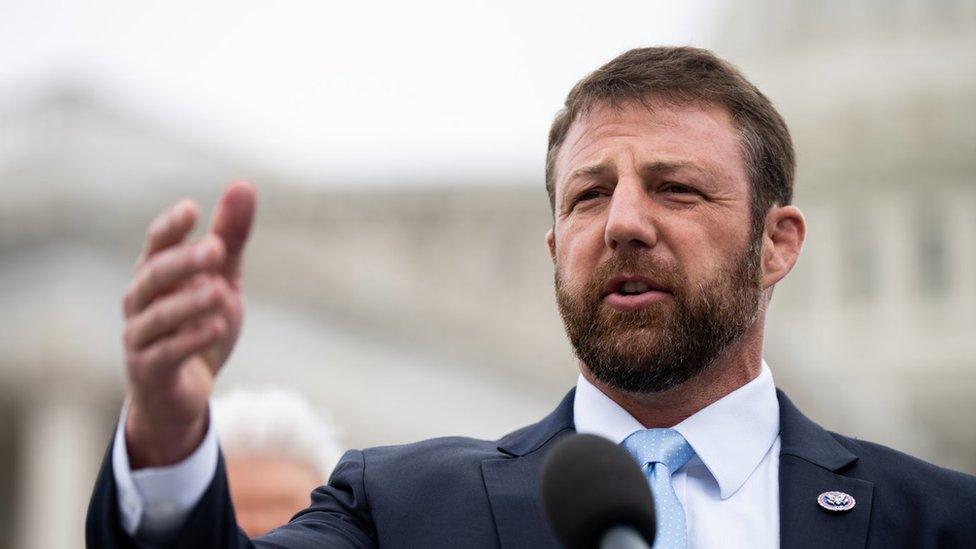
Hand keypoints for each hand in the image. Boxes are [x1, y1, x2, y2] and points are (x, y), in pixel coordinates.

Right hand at [122, 182, 255, 467]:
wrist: (183, 394)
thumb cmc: (199, 326)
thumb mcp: (223, 279)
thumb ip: (231, 237)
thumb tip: (244, 184)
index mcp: (156, 275)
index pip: (156, 244)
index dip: (171, 228)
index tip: (192, 210)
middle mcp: (140, 302)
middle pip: (154, 275)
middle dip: (184, 261)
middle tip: (218, 249)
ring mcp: (140, 337)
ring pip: (158, 316)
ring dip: (189, 303)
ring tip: (220, 291)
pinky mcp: (148, 370)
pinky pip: (167, 353)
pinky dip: (191, 340)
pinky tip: (217, 327)